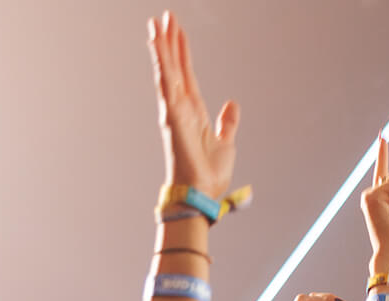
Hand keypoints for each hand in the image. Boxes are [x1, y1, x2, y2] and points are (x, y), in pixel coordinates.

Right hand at [148, 11, 238, 198]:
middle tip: (165, 16)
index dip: (183, 52)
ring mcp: (175, 110)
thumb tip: (232, 104)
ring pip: (167, 70)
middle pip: (175, 67)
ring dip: (162, 45)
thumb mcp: (226, 143)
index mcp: (194, 112)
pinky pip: (166, 82)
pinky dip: (162, 62)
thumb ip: (227, 123)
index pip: (187, 75)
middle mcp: (181, 108)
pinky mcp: (172, 115)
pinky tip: (157, 43)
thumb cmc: (209, 176)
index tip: (178, 31)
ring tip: (157, 21)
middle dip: (170, 41)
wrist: (202, 194)